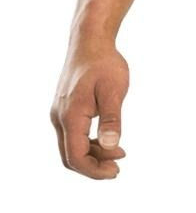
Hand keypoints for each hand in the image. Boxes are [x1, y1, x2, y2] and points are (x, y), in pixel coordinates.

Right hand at [51, 40, 128, 178]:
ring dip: (92, 154)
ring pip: (71, 146)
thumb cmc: (104, 63)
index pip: (76, 156)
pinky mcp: (65, 108)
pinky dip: (89, 142)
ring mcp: (60, 113)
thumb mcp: (114, 89)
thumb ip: (112, 118)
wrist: (90, 41)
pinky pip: (73, 134)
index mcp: (70, 116)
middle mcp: (59, 118)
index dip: (94, 170)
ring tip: (118, 155)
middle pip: (71, 155)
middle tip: (117, 169)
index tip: (116, 171)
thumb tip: (113, 145)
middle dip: (93, 166)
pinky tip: (108, 140)